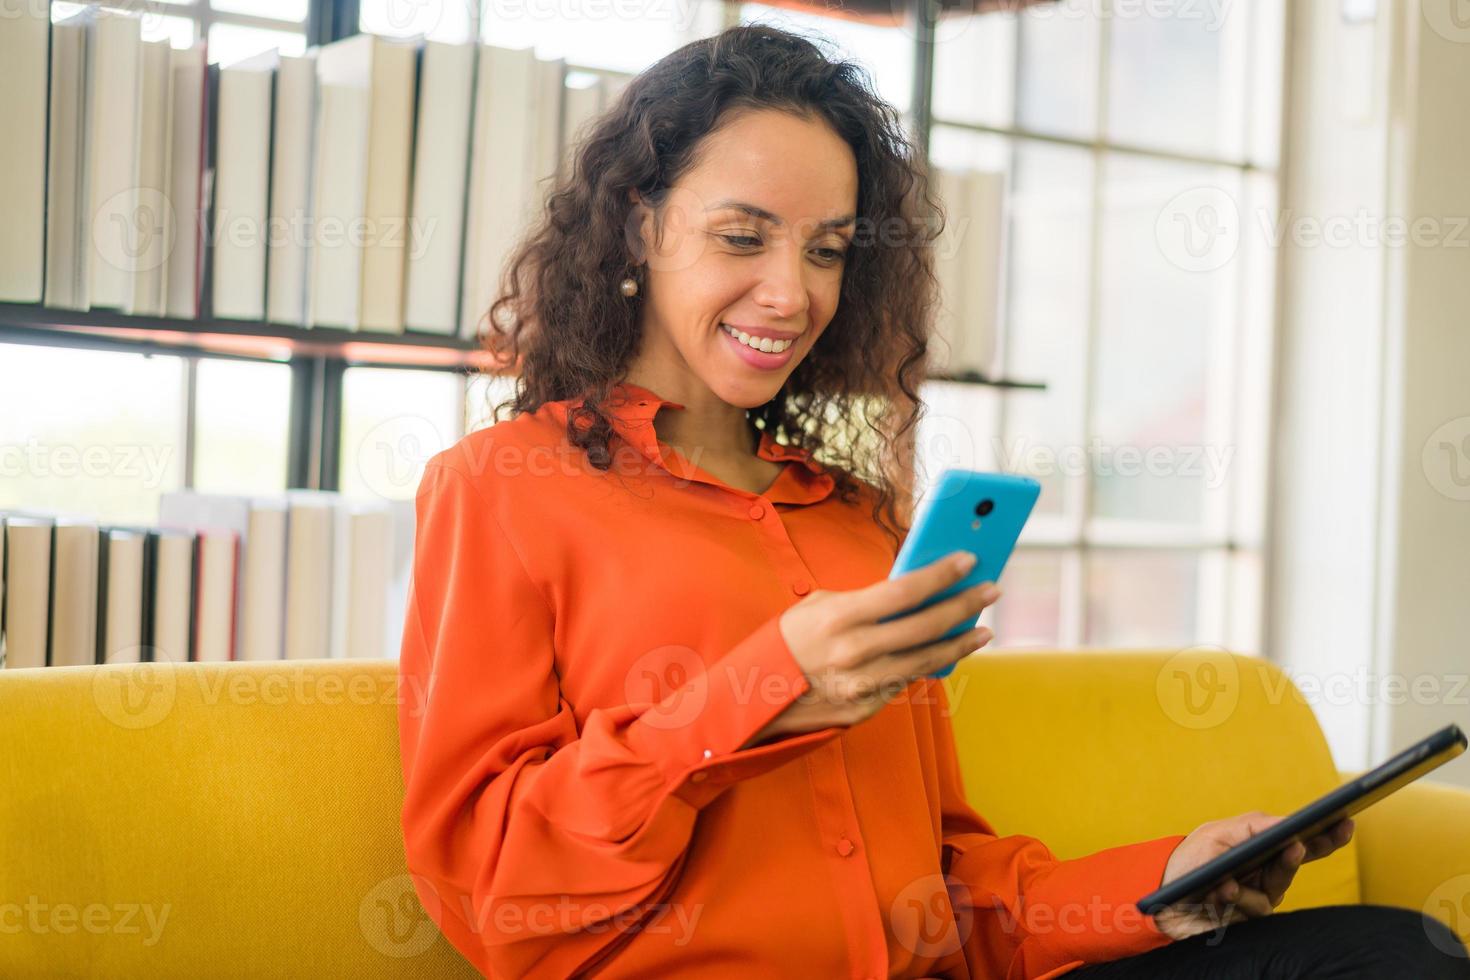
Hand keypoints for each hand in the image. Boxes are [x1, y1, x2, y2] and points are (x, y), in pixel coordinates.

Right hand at [741, 552, 1000, 746]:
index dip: (941, 574)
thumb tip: (910, 590)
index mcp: (840, 617)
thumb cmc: (789, 642)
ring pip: (926, 660)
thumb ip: (863, 600)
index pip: (903, 590)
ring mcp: (863, 684)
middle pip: (925, 625)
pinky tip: (948, 651)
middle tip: (990, 590)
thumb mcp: (817, 608)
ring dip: (960, 642)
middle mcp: (855, 652)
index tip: (969, 559)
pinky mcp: (867, 707)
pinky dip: (929, 664)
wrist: (754, 697)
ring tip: (982, 628)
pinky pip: (906, 681)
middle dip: (964, 604)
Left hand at [1152, 811, 1354, 940]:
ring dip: (1252, 880)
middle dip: (1302, 853)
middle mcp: (1268, 872)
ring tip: (1229, 878)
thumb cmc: (1190, 861)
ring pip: (1277, 885)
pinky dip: (1237, 896)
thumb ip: (1251, 826)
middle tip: (1298, 844)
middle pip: (1297, 862)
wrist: (1163, 898)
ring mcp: (1261, 895)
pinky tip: (1222, 890)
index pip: (1302, 840)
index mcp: (1263, 848)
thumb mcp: (1216, 835)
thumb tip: (1287, 822)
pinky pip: (1256, 905)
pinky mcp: (1250, 916)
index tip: (1345, 820)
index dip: (1327, 834)